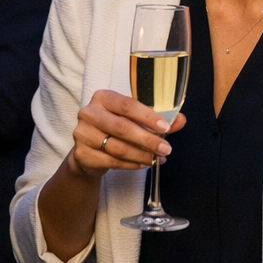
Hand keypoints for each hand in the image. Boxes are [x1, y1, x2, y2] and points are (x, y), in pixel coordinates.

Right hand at [65, 89, 183, 179]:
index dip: (148, 117)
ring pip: (118, 147)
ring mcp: (82, 134)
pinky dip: (131, 164)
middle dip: (148, 140)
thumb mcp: (133, 118)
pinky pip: (112, 162)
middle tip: (166, 149)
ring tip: (157, 158)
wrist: (89, 149)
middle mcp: (89, 113)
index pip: (128, 105)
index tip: (165, 128)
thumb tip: (180, 120)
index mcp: (103, 97)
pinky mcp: (81, 154)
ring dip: (142, 155)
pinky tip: (143, 164)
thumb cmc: (114, 128)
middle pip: (122, 128)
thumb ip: (156, 119)